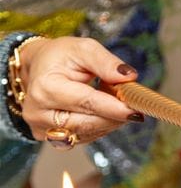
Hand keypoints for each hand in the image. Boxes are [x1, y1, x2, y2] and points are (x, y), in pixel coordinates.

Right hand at [19, 36, 143, 144]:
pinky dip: (99, 126)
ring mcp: (43, 129)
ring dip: (109, 121)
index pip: (86, 102)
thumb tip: (128, 76)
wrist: (38, 70)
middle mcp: (39, 113)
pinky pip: (84, 138)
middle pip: (88, 122)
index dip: (113, 108)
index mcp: (45, 87)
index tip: (136, 110)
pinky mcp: (51, 139)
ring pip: (88, 133)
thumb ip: (105, 62)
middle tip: (134, 104)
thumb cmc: (59, 57)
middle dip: (116, 115)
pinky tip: (103, 112)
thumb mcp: (83, 48)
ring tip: (114, 102)